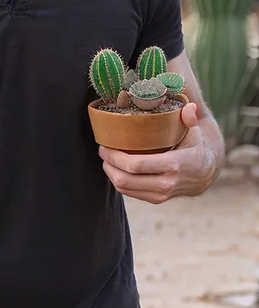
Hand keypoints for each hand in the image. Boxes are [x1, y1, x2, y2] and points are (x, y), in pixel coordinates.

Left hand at [98, 103, 217, 203]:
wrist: (205, 173)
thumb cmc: (194, 147)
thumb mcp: (194, 132)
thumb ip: (190, 119)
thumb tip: (190, 107)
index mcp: (173, 165)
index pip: (136, 165)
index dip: (115, 157)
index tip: (104, 145)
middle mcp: (166, 183)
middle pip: (126, 179)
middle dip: (108, 165)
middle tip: (102, 150)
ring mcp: (160, 194)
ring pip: (126, 189)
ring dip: (111, 174)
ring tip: (106, 159)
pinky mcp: (156, 199)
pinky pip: (131, 193)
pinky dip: (119, 182)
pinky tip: (115, 169)